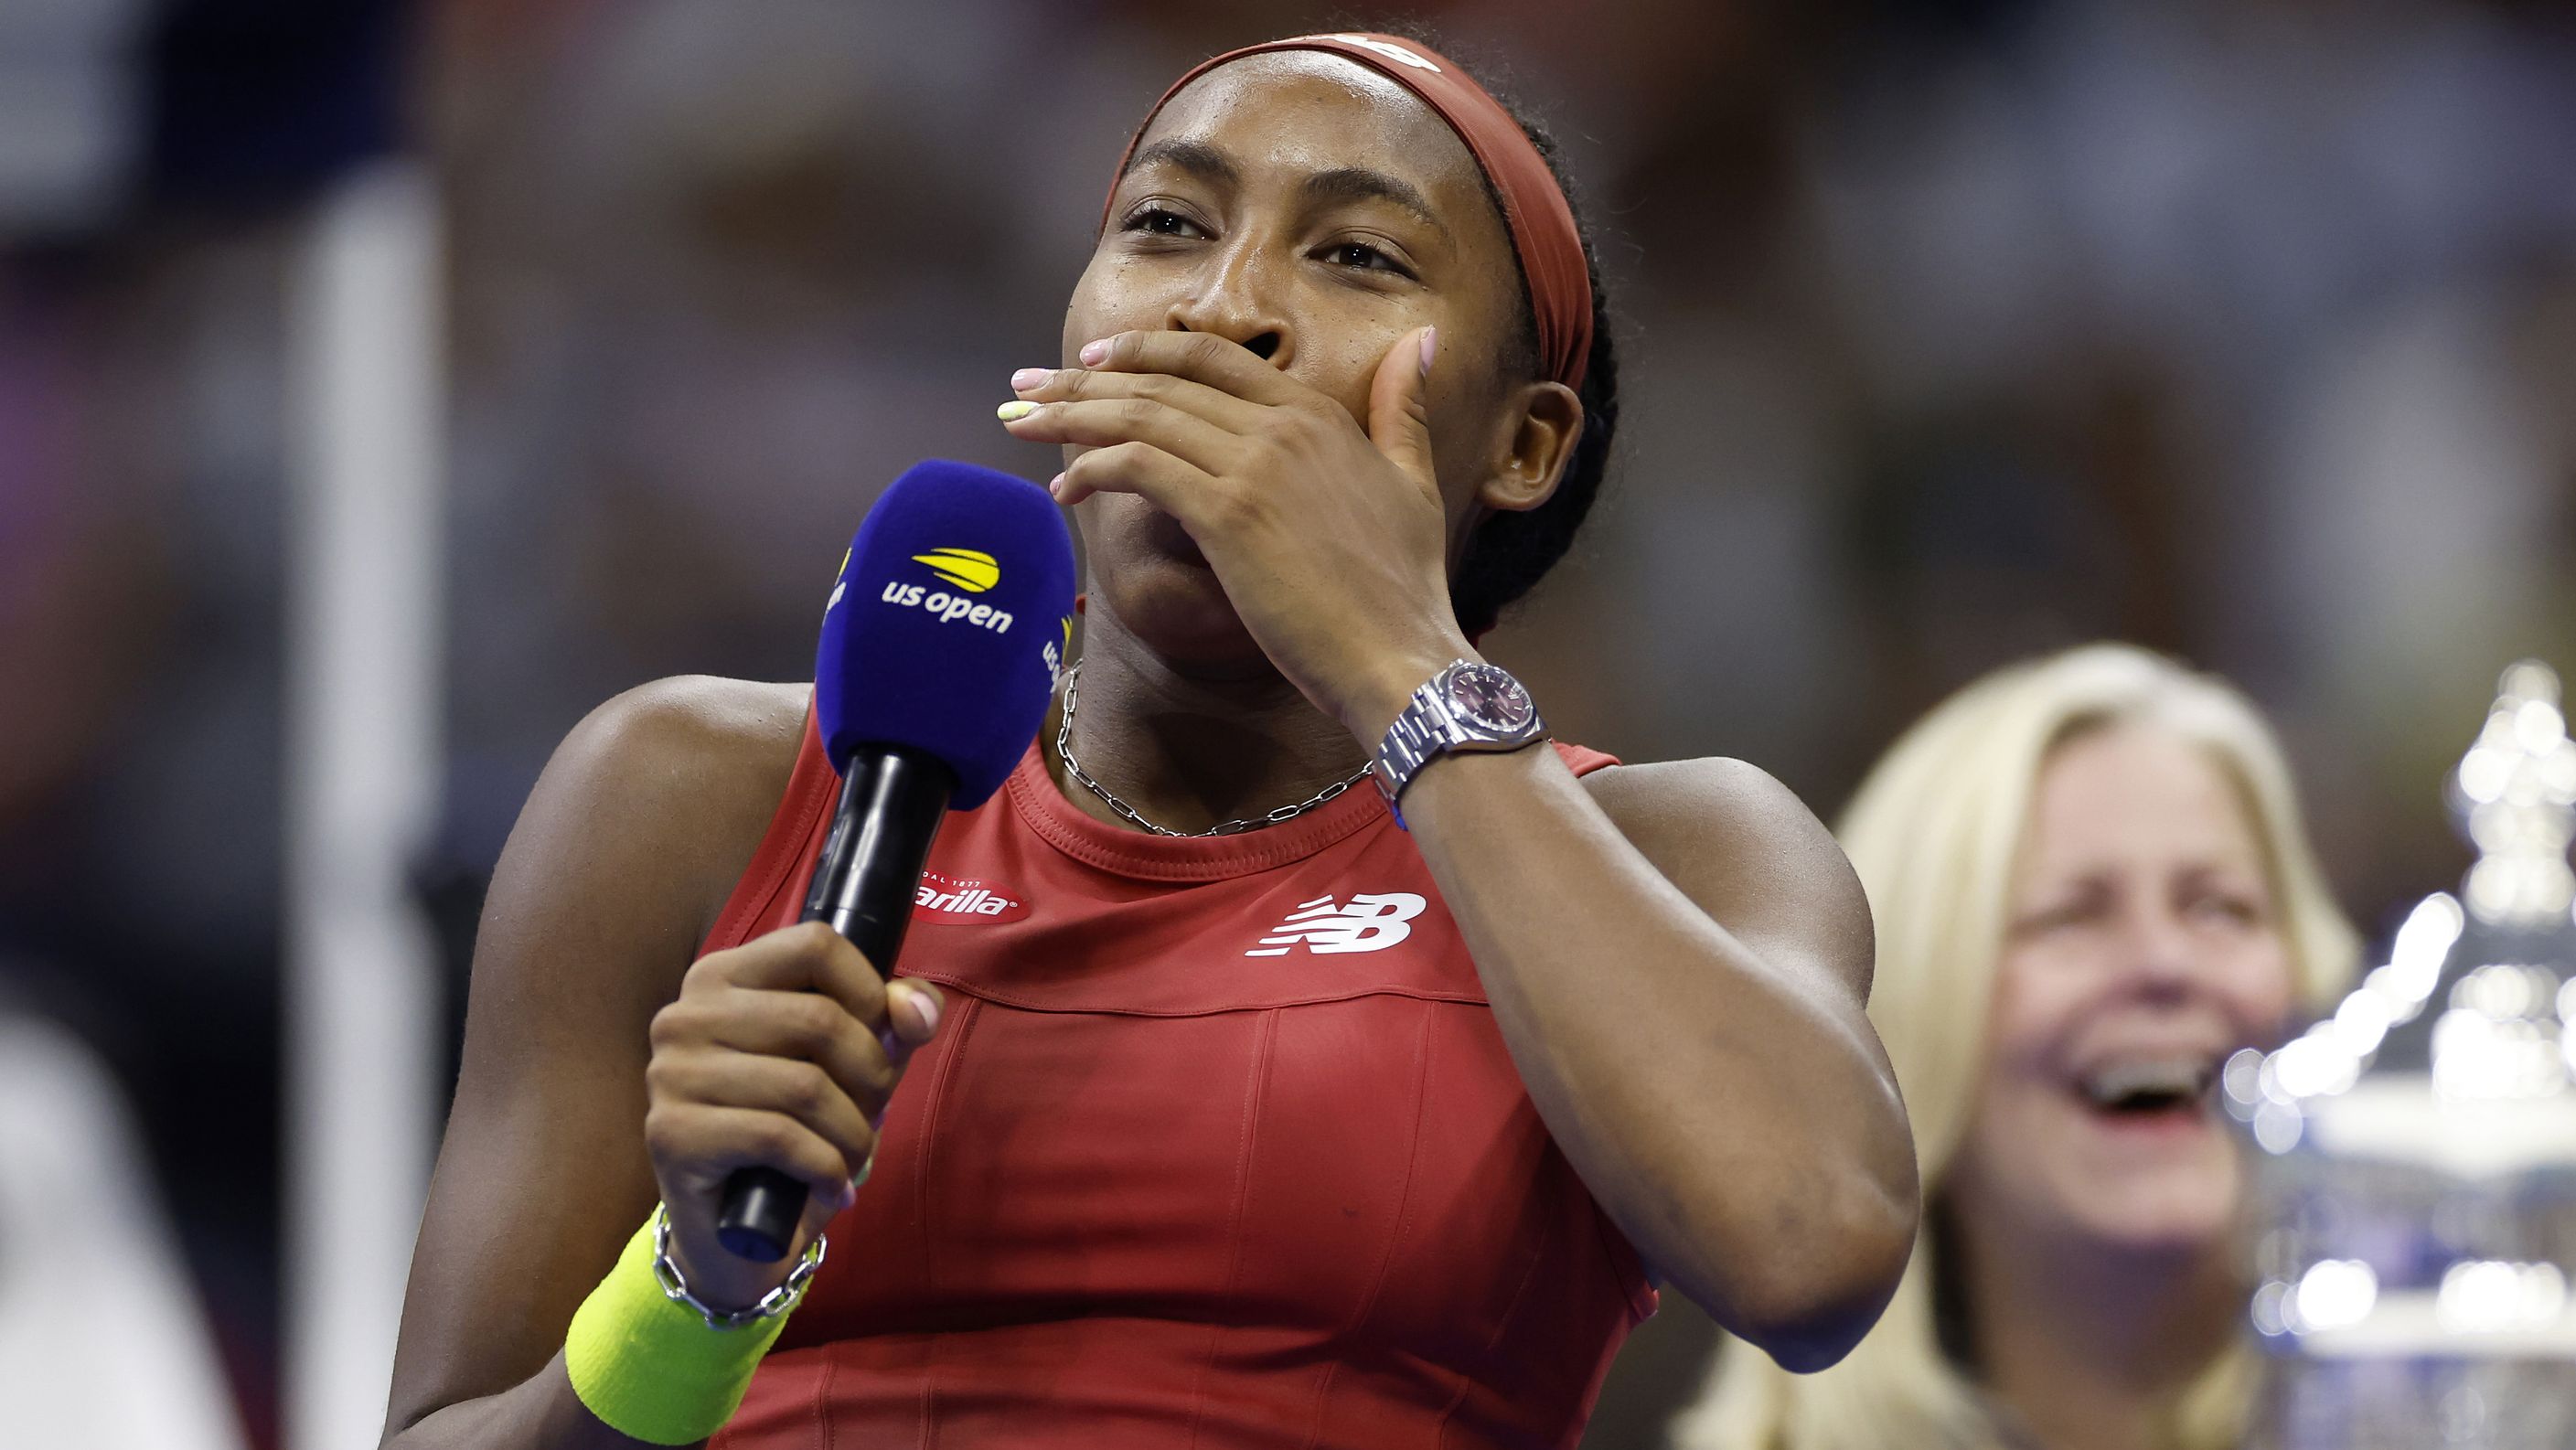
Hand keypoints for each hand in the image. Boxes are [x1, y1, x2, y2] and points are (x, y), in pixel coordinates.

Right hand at [642, 921, 944, 1309]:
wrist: (732, 1231)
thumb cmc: (794, 1131)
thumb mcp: (853, 1065)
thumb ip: (894, 1021)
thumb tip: (917, 1011)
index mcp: (723, 976)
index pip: (815, 944)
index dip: (871, 992)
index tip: (887, 1039)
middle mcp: (686, 1014)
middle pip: (819, 1018)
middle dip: (872, 1075)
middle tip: (876, 1113)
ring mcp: (671, 1073)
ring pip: (804, 1085)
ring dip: (853, 1131)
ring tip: (856, 1155)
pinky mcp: (672, 1134)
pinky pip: (778, 1138)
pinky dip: (826, 1167)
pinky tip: (834, 1186)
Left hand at [1000, 327, 1471, 738]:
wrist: (1401, 656)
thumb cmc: (1405, 587)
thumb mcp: (1412, 482)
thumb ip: (1401, 409)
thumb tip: (1419, 340)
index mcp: (1317, 413)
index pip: (1210, 357)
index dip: (1143, 352)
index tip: (1092, 360)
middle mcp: (1282, 425)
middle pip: (1161, 381)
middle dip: (1082, 380)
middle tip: (1026, 388)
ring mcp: (1252, 467)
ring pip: (1140, 417)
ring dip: (1070, 416)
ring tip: (1021, 423)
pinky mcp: (1227, 515)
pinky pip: (1139, 467)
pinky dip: (1093, 468)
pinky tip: (1065, 487)